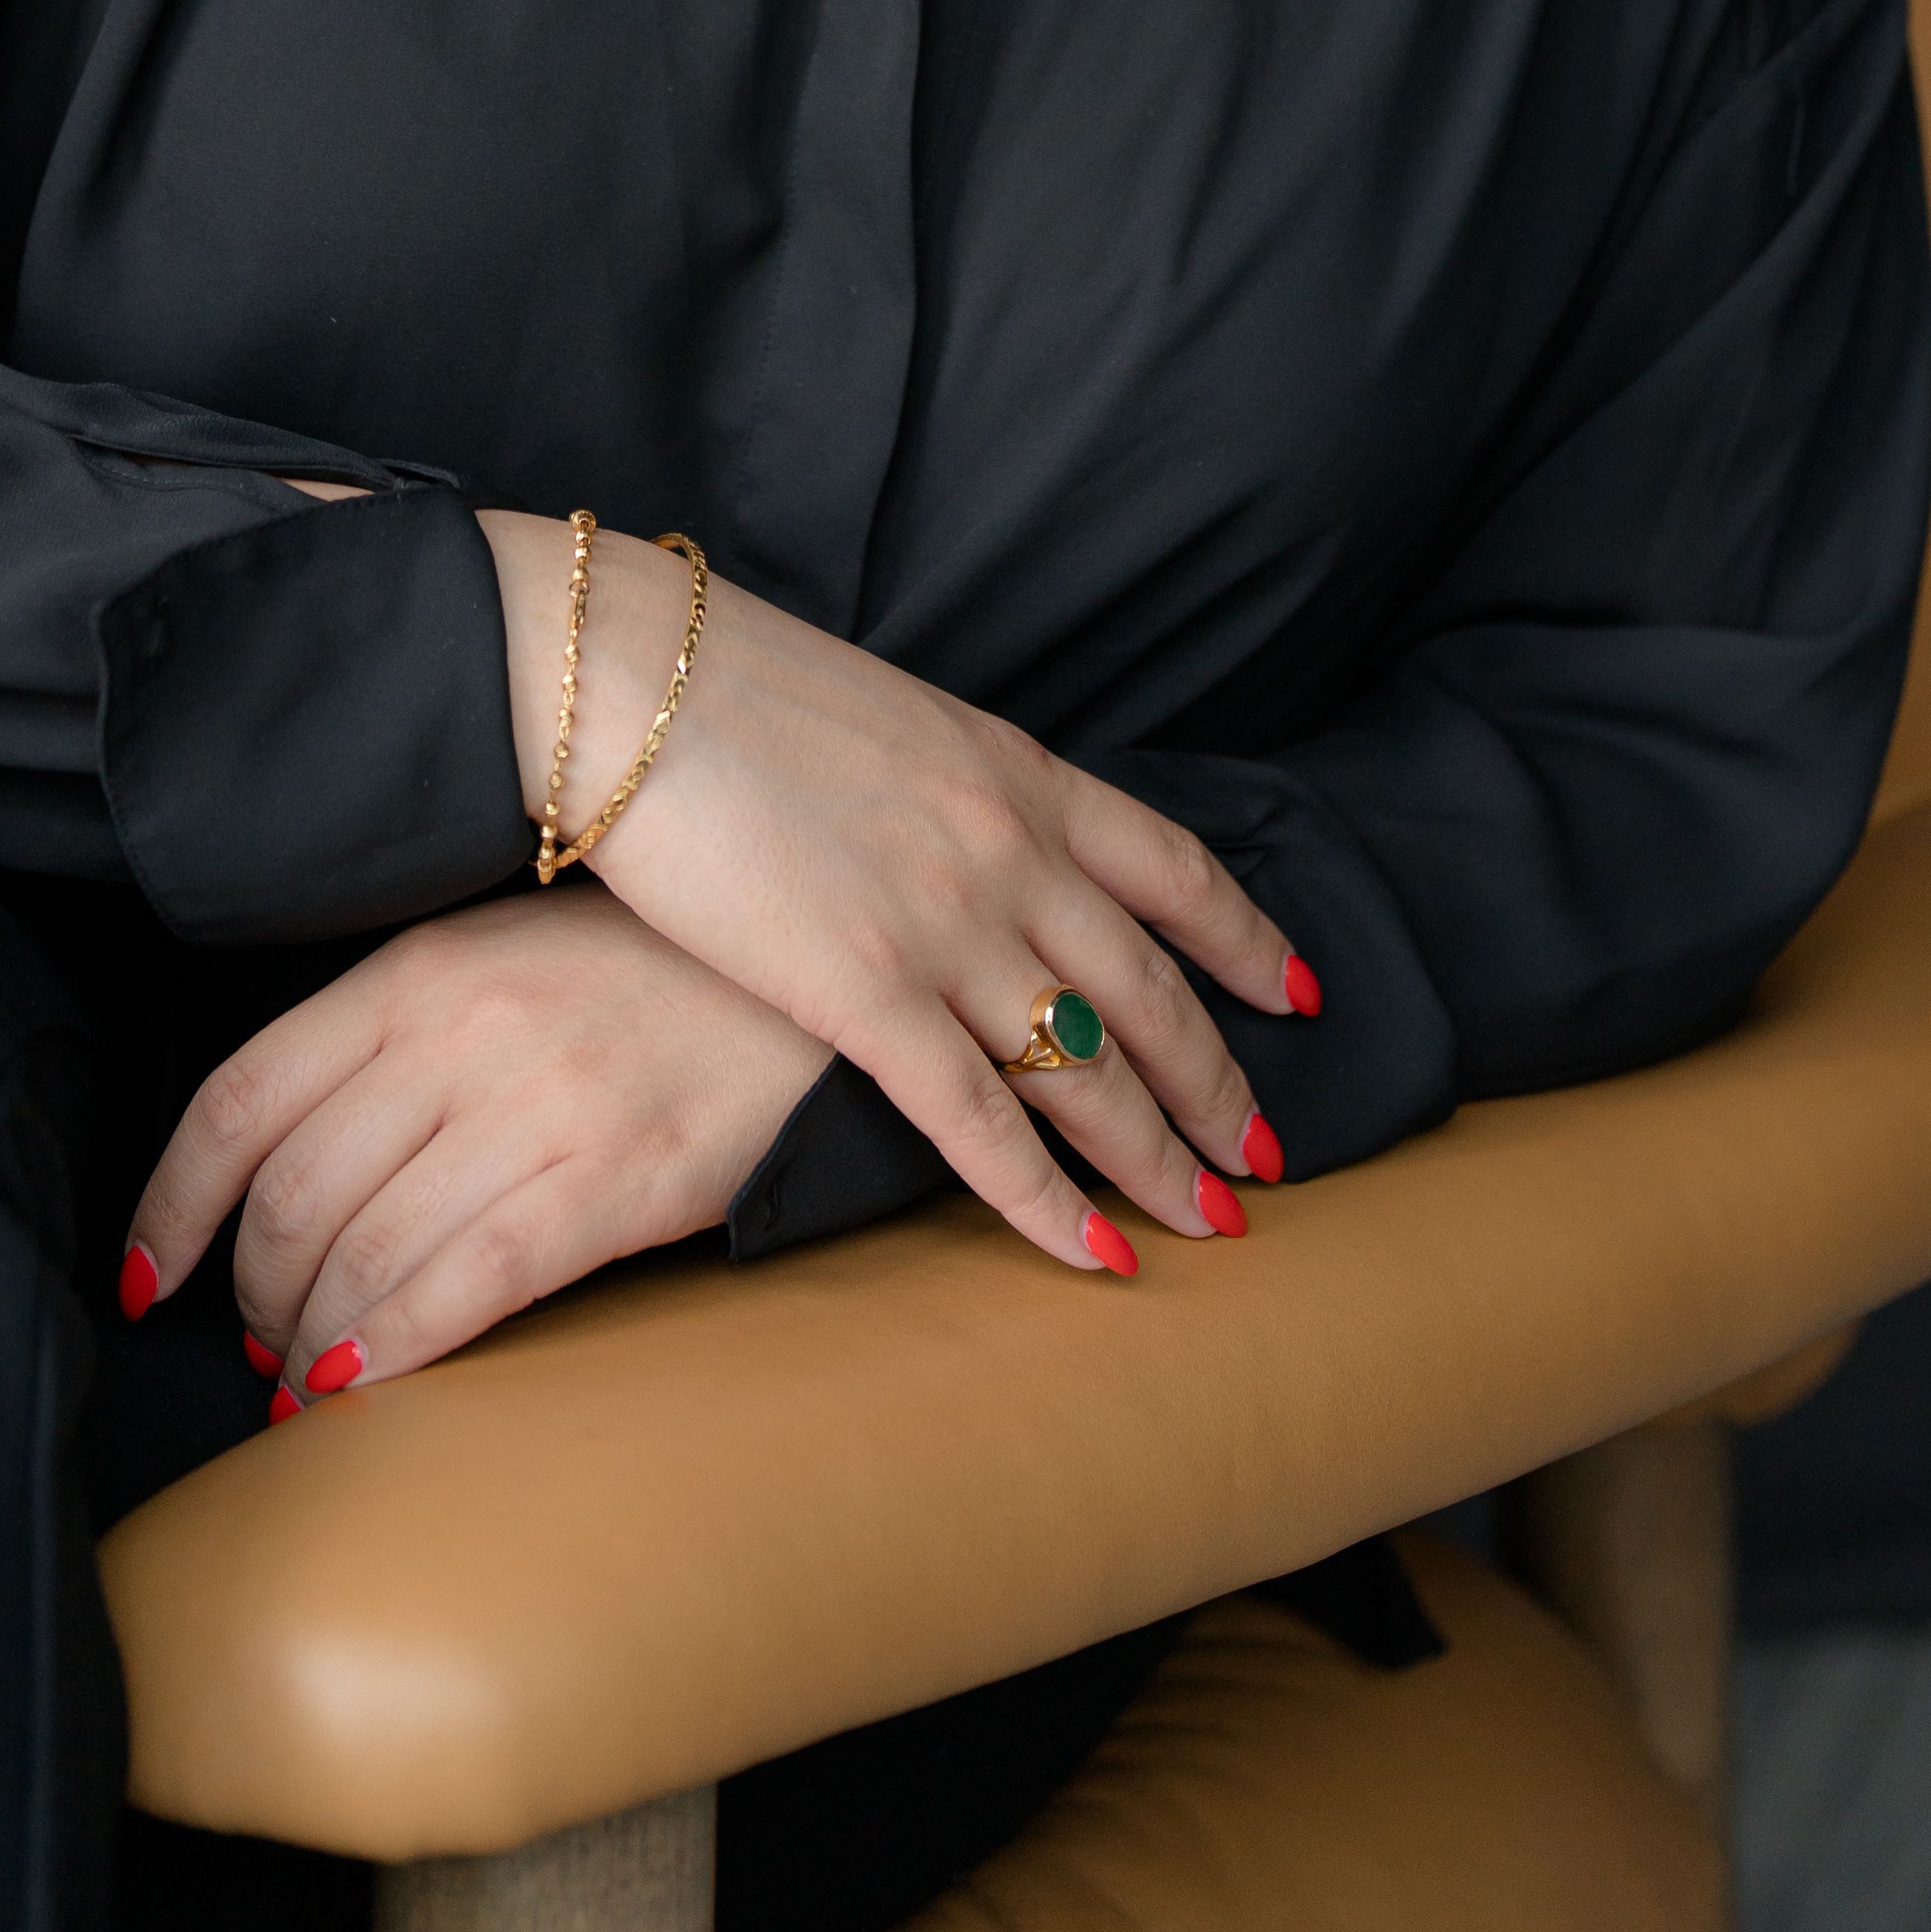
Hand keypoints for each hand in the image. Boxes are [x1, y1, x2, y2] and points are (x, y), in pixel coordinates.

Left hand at [120, 882, 827, 1395]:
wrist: (814, 973)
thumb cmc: (646, 973)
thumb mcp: (501, 956)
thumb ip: (394, 1032)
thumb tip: (288, 1160)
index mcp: (415, 967)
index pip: (239, 1098)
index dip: (171, 1205)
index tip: (145, 1276)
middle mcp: (459, 1031)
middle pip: (291, 1194)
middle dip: (251, 1296)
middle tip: (257, 1347)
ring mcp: (536, 1105)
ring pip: (364, 1251)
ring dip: (311, 1342)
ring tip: (305, 1381)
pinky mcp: (611, 1178)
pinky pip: (464, 1284)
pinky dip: (392, 1350)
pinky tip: (362, 1388)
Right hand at [481, 512, 1300, 1280]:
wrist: (633, 677)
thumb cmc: (739, 692)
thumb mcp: (895, 720)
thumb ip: (957, 792)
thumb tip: (978, 845)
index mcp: (1019, 774)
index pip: (1175, 869)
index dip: (1246, 940)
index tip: (1296, 993)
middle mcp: (1011, 851)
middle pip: (1153, 989)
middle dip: (1220, 1082)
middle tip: (1273, 1155)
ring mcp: (945, 925)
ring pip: (1091, 1068)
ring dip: (1161, 1155)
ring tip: (1216, 1220)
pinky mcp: (864, 993)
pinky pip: (979, 1124)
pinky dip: (1048, 1202)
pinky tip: (1096, 1254)